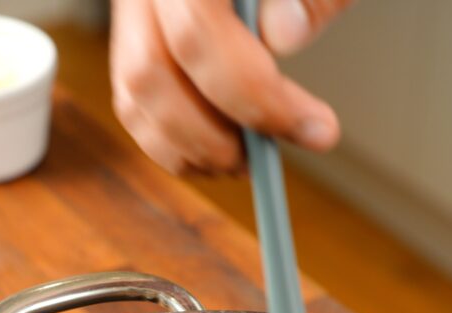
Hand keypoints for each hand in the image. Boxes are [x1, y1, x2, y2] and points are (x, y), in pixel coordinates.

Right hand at [110, 0, 352, 174]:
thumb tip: (281, 35)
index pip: (199, 31)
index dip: (258, 97)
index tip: (318, 131)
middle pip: (151, 73)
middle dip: (216, 134)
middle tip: (272, 156)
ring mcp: (133, 4)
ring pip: (135, 95)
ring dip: (191, 149)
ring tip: (248, 158)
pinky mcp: (135, 31)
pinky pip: (134, 101)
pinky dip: (174, 142)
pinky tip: (222, 149)